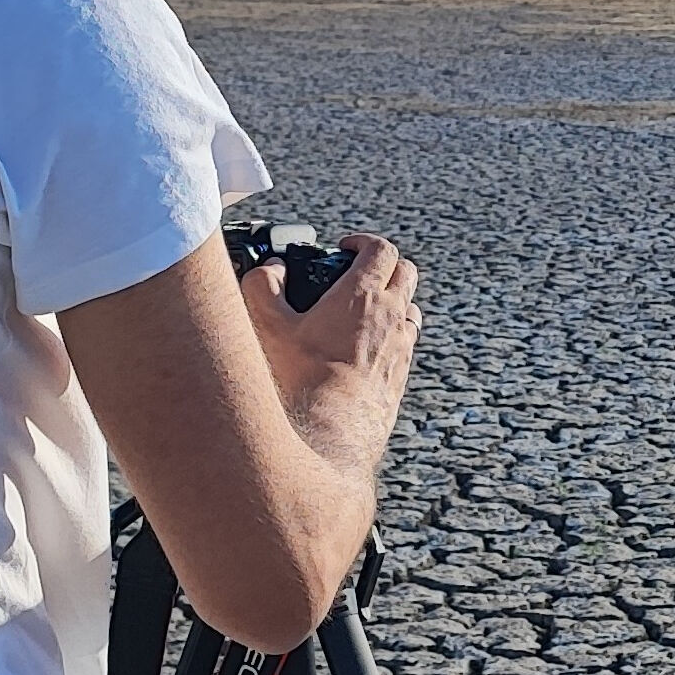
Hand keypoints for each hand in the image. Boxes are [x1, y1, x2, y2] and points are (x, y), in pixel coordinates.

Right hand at [241, 231, 420, 474]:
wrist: (330, 432)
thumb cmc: (300, 379)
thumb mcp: (269, 325)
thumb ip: (263, 285)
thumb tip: (271, 269)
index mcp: (364, 295)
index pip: (381, 249)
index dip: (363, 242)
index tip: (345, 248)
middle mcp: (392, 316)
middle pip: (406, 272)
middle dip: (384, 264)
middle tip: (357, 272)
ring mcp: (402, 346)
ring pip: (410, 307)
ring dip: (394, 299)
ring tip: (364, 309)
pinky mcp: (402, 374)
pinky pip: (407, 342)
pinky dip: (393, 332)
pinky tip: (366, 347)